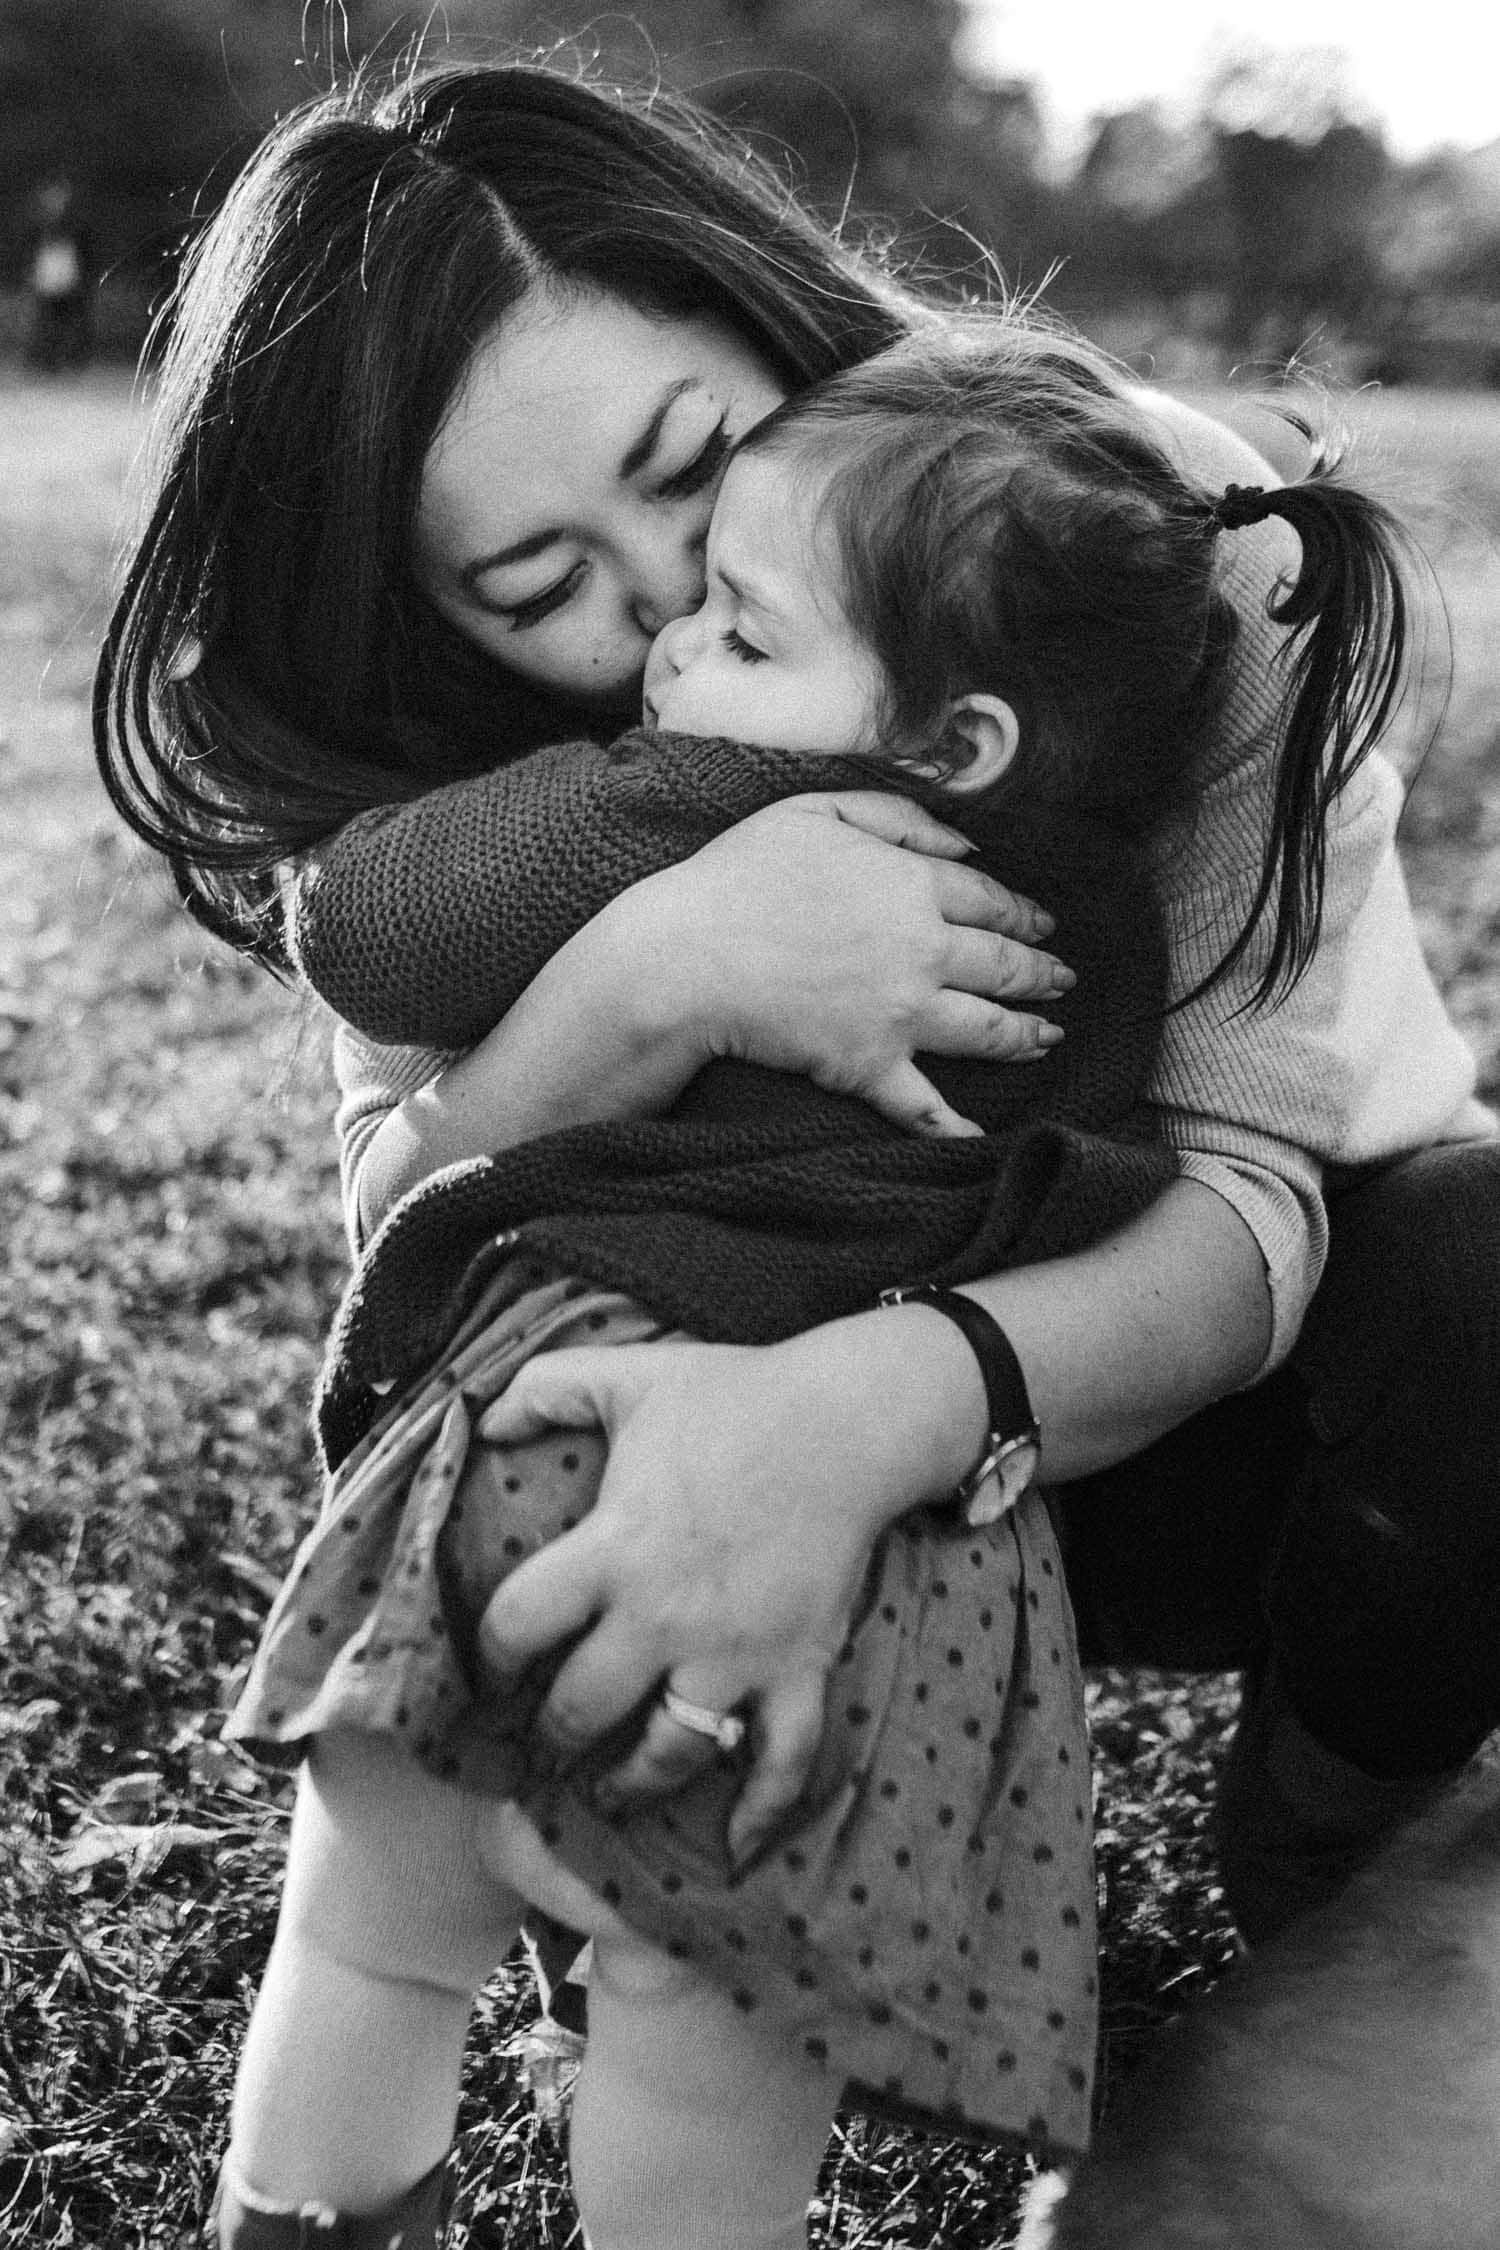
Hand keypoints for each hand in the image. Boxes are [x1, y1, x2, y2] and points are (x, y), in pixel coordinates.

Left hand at [474, 1320, 973, 1865]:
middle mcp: (666, 1615)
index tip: (492, 1665)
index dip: (489, 1654)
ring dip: (630, 1784)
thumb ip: (543, 1388)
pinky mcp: (798, 1667)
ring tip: (608, 1791)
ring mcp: (736, 1653)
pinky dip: (760, 1815)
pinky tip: (733, 1847)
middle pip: (579, 1710)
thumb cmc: (736, 1394)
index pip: (517, 1626)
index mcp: (616, 1547)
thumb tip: (480, 1417)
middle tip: (545, 1736)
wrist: (852, 1419)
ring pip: (667, 1754)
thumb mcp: (627, 1375)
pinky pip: (782, 1763)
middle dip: (551, 1732)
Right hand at [617, 791, 1073, 1138]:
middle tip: (1062, 980)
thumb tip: (966, 840)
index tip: (1041, 923)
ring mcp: (902, 1014)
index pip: (988, 900)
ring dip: (1024, 1034)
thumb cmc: (738, 878)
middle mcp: (923, 951)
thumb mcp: (816, 811)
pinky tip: (982, 1138)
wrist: (687, 959)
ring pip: (984, 1028)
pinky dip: (956, 1126)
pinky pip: (925, 1103)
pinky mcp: (870, 1066)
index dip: (1021, 913)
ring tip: (1046, 1037)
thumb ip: (898, 818)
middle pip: (1001, 964)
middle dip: (1040, 973)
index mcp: (912, 885)